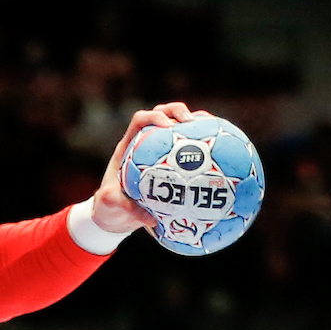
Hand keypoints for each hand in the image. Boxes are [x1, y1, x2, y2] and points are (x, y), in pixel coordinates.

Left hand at [91, 101, 201, 237]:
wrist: (114, 215)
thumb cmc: (109, 207)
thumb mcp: (110, 206)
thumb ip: (123, 207)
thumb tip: (149, 217)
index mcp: (129, 147)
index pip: (141, 120)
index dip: (154, 117)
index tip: (167, 125)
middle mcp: (145, 144)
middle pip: (163, 114)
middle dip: (178, 111)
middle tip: (192, 121)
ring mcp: (159, 151)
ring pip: (179, 128)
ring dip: (196, 124)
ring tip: (214, 130)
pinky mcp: (171, 162)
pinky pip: (188, 151)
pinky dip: (203, 148)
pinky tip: (220, 156)